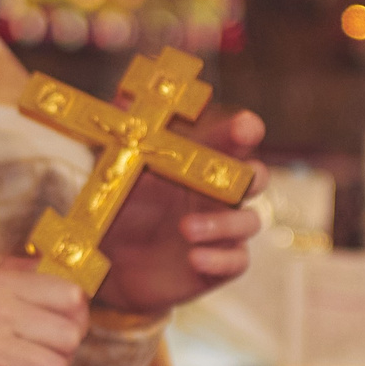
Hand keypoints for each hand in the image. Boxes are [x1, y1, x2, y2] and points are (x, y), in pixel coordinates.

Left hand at [92, 108, 267, 315]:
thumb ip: (125, 137)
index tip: (246, 126)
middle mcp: (219, 196)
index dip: (243, 132)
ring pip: (249, 222)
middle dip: (254, 175)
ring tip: (186, 228)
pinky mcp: (218, 266)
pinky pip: (236, 262)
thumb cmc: (119, 208)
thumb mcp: (116, 173)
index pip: (230, 142)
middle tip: (242, 176)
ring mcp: (222, 232)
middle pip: (255, 179)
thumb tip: (123, 99)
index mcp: (200, 165)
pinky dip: (220, 259)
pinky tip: (195, 258)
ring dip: (224, 223)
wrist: (109, 262)